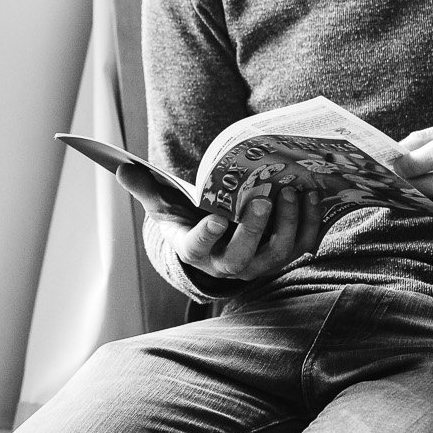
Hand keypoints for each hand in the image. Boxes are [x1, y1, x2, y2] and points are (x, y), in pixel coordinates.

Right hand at [118, 163, 321, 283]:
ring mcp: (256, 263)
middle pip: (241, 257)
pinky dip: (309, 223)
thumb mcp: (163, 204)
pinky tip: (310, 195)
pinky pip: (300, 245)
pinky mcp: (281, 255)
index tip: (216, 217)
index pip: (196, 249)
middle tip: (262, 198)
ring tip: (291, 192)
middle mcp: (226, 264)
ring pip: (276, 254)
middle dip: (254, 229)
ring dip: (287, 224)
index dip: (207, 236)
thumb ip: (145, 187)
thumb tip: (122, 168)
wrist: (217, 237)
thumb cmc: (186, 217)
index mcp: (194, 250)